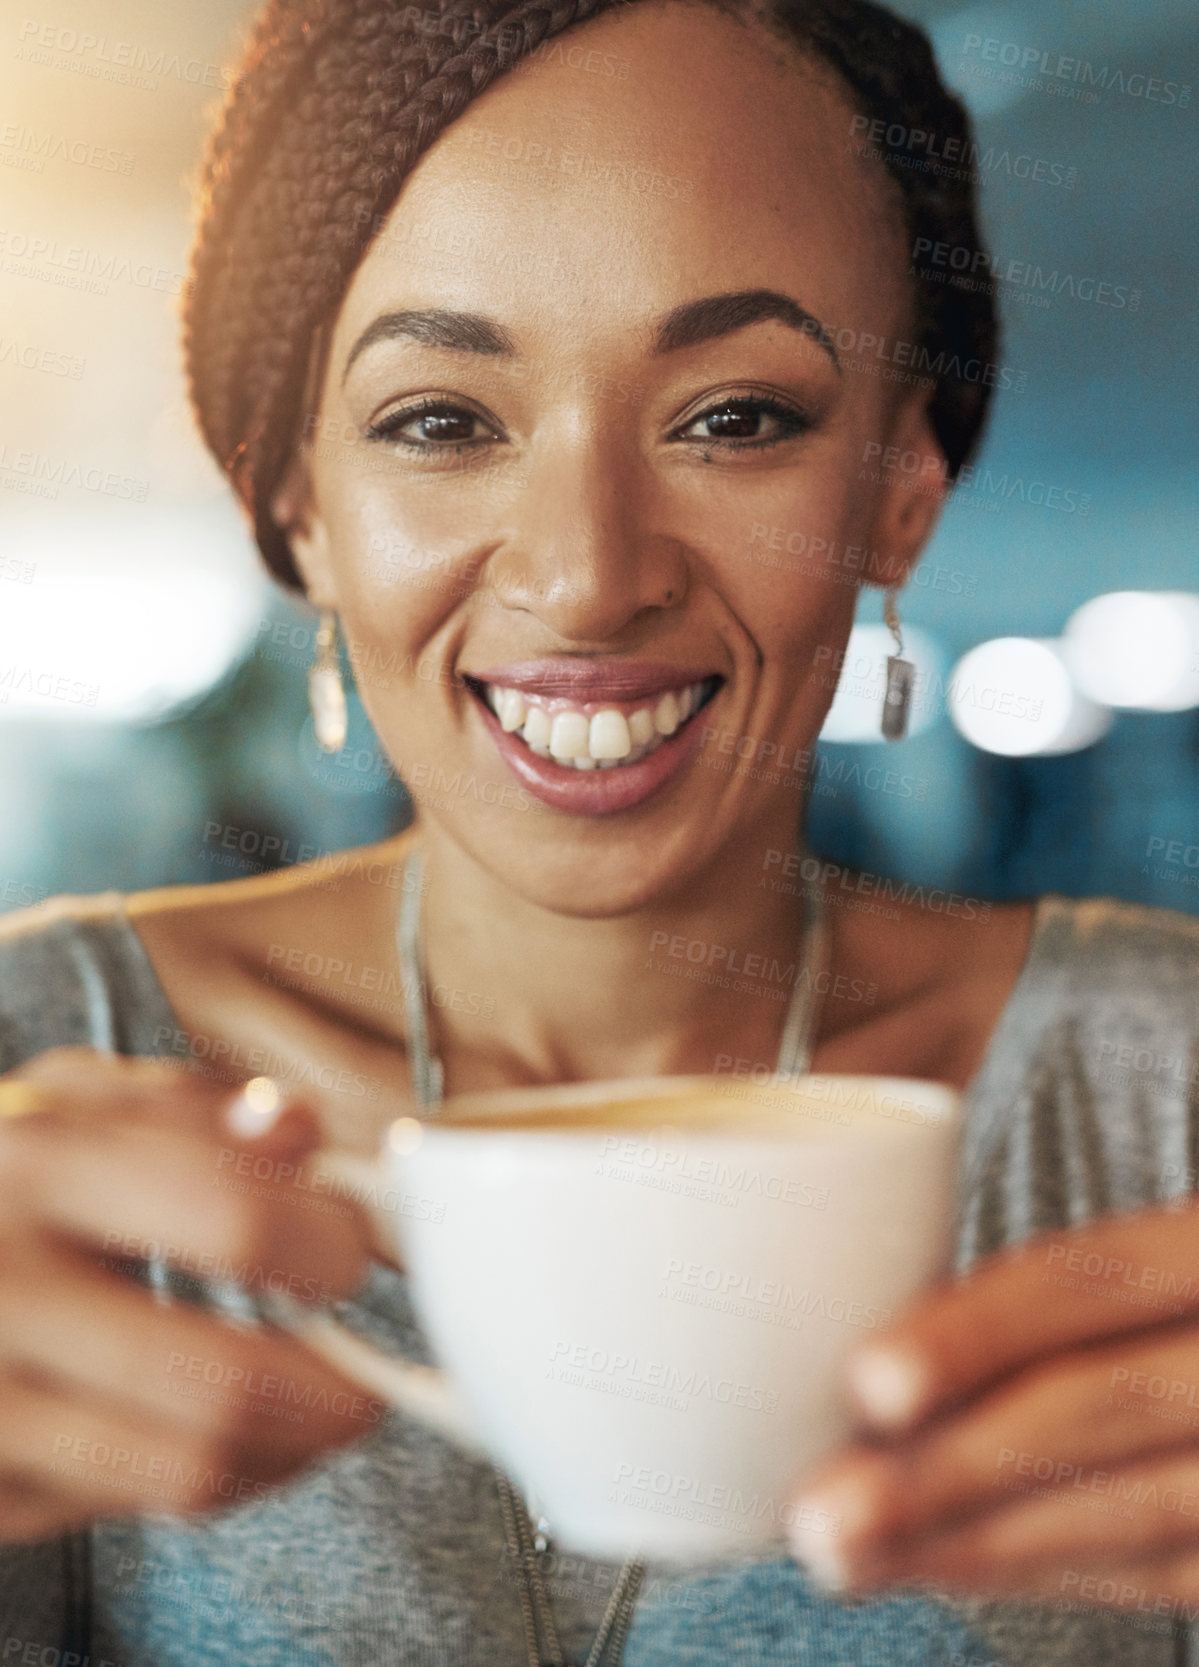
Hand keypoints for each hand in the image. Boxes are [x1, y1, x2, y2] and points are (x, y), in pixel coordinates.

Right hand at [0, 1048, 378, 1543]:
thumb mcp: (68, 1102)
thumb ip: (191, 1106)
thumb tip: (298, 1128)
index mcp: (38, 1168)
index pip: (234, 1224)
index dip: (329, 1245)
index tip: (354, 1248)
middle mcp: (2, 1290)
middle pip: (222, 1380)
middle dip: (334, 1387)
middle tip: (368, 1371)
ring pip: (192, 1469)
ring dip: (291, 1449)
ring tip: (324, 1411)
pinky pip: (143, 1506)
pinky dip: (225, 1478)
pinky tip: (245, 1435)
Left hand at [787, 1201, 1198, 1618]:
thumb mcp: (1174, 1240)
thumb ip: (1074, 1269)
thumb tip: (877, 1336)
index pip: (1091, 1279)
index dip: (977, 1330)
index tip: (865, 1381)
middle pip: (1100, 1407)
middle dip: (947, 1471)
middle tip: (821, 1514)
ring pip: (1133, 1515)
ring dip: (975, 1545)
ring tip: (849, 1558)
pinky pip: (1168, 1573)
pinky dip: (1052, 1571)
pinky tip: (952, 1567)